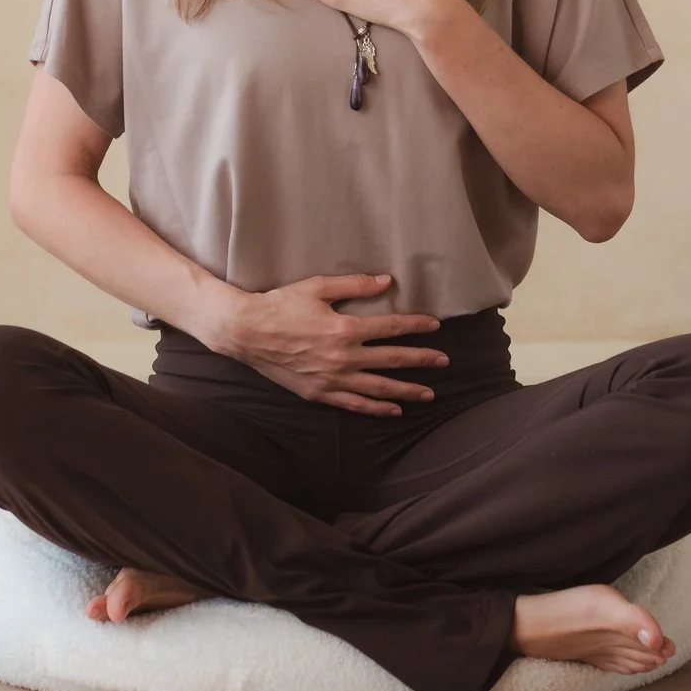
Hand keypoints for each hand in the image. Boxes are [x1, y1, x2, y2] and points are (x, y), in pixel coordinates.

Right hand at [211, 273, 449, 415]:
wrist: (246, 332)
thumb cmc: (280, 305)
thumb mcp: (317, 287)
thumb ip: (354, 284)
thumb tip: (387, 281)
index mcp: (345, 328)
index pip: (391, 328)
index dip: (416, 326)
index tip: (435, 326)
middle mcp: (343, 357)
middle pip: (392, 360)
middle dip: (421, 360)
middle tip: (444, 362)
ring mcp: (332, 379)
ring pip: (379, 387)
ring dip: (407, 390)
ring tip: (429, 393)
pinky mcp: (319, 393)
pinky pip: (355, 404)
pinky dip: (376, 408)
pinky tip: (394, 409)